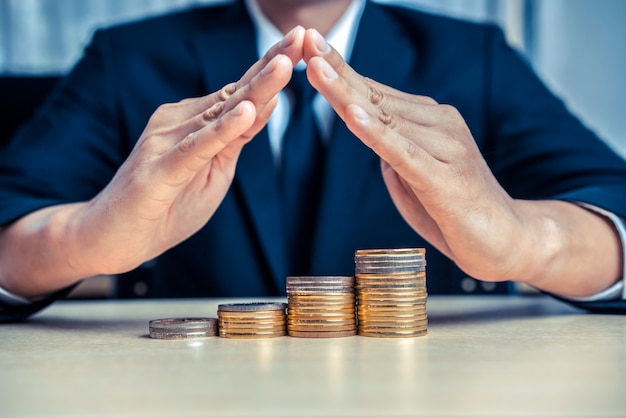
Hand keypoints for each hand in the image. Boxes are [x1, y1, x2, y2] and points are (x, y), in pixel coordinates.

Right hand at [72, 27, 306, 274]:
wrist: (112, 238)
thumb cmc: (166, 207)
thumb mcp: (215, 172)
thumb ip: (237, 139)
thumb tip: (265, 103)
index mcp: (196, 122)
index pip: (240, 91)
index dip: (270, 67)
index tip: (300, 42)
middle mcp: (180, 122)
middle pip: (234, 92)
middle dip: (269, 64)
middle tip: (299, 36)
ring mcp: (167, 142)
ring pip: (220, 113)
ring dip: (254, 89)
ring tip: (284, 64)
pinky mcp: (160, 169)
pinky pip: (196, 147)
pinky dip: (221, 131)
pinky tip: (245, 113)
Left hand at [300, 29, 560, 284]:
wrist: (509, 241)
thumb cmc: (456, 211)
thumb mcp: (414, 176)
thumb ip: (392, 150)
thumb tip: (367, 126)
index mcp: (429, 122)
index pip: (376, 92)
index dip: (342, 70)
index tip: (311, 47)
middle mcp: (439, 125)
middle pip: (376, 96)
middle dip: (336, 70)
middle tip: (307, 41)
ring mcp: (445, 149)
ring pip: (385, 118)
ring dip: (346, 93)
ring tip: (315, 68)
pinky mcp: (445, 179)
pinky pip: (403, 152)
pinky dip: (376, 133)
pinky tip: (352, 115)